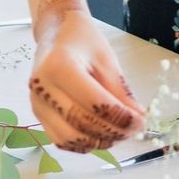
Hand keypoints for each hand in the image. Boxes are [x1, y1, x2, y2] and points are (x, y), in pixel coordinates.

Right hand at [27, 0, 146, 152]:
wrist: (56, 34)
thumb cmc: (83, 40)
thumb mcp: (107, 59)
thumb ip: (121, 91)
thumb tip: (138, 119)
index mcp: (59, 66)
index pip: (94, 103)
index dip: (121, 117)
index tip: (141, 121)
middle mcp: (42, 88)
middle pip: (81, 124)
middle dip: (113, 132)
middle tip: (134, 129)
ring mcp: (37, 104)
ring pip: (70, 138)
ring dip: (99, 141)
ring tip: (119, 132)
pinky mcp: (37, 114)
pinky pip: (61, 140)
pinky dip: (84, 144)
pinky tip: (101, 135)